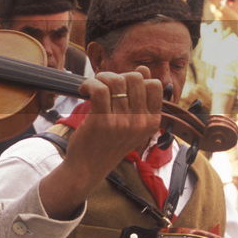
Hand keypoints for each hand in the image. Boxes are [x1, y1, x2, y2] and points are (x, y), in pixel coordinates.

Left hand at [43, 69, 161, 215]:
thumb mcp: (131, 125)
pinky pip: (99, 89)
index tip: (122, 86)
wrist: (88, 168)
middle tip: (104, 84)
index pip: (155, 85)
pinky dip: (89, 84)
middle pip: (135, 78)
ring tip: (92, 86)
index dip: (137, 78)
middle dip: (117, 75)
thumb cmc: (108, 143)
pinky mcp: (102, 122)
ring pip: (116, 81)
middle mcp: (140, 122)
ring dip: (100, 78)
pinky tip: (83, 90)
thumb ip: (139, 98)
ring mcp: (122, 122)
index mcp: (151, 122)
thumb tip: (143, 69)